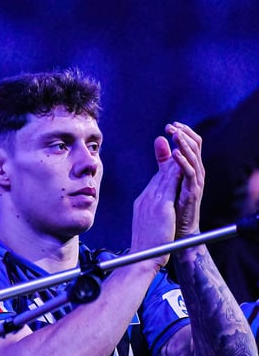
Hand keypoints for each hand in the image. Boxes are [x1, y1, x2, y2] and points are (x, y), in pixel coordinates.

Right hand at [129, 137, 179, 269]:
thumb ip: (150, 213)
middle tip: (174, 138)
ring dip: (174, 160)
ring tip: (180, 145)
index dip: (164, 166)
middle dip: (169, 157)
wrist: (141, 258)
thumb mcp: (147, 225)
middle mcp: (145, 199)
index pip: (156, 181)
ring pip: (165, 176)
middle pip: (160, 175)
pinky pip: (170, 186)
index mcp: (142, 203)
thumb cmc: (146, 247)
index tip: (170, 154)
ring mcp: (151, 202)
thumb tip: (155, 211)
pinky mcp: (160, 207)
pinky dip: (175, 173)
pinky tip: (181, 163)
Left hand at [163, 122, 203, 237]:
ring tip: (176, 136)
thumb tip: (160, 138)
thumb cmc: (172, 204)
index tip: (170, 125)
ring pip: (194, 158)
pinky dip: (183, 163)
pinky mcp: (192, 192)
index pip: (191, 144)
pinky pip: (190, 174)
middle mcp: (196, 172)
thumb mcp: (167, 176)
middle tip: (172, 127)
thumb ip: (163, 159)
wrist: (175, 230)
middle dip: (184, 135)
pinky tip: (175, 154)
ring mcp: (195, 182)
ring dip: (184, 145)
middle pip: (195, 147)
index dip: (182, 133)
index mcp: (190, 167)